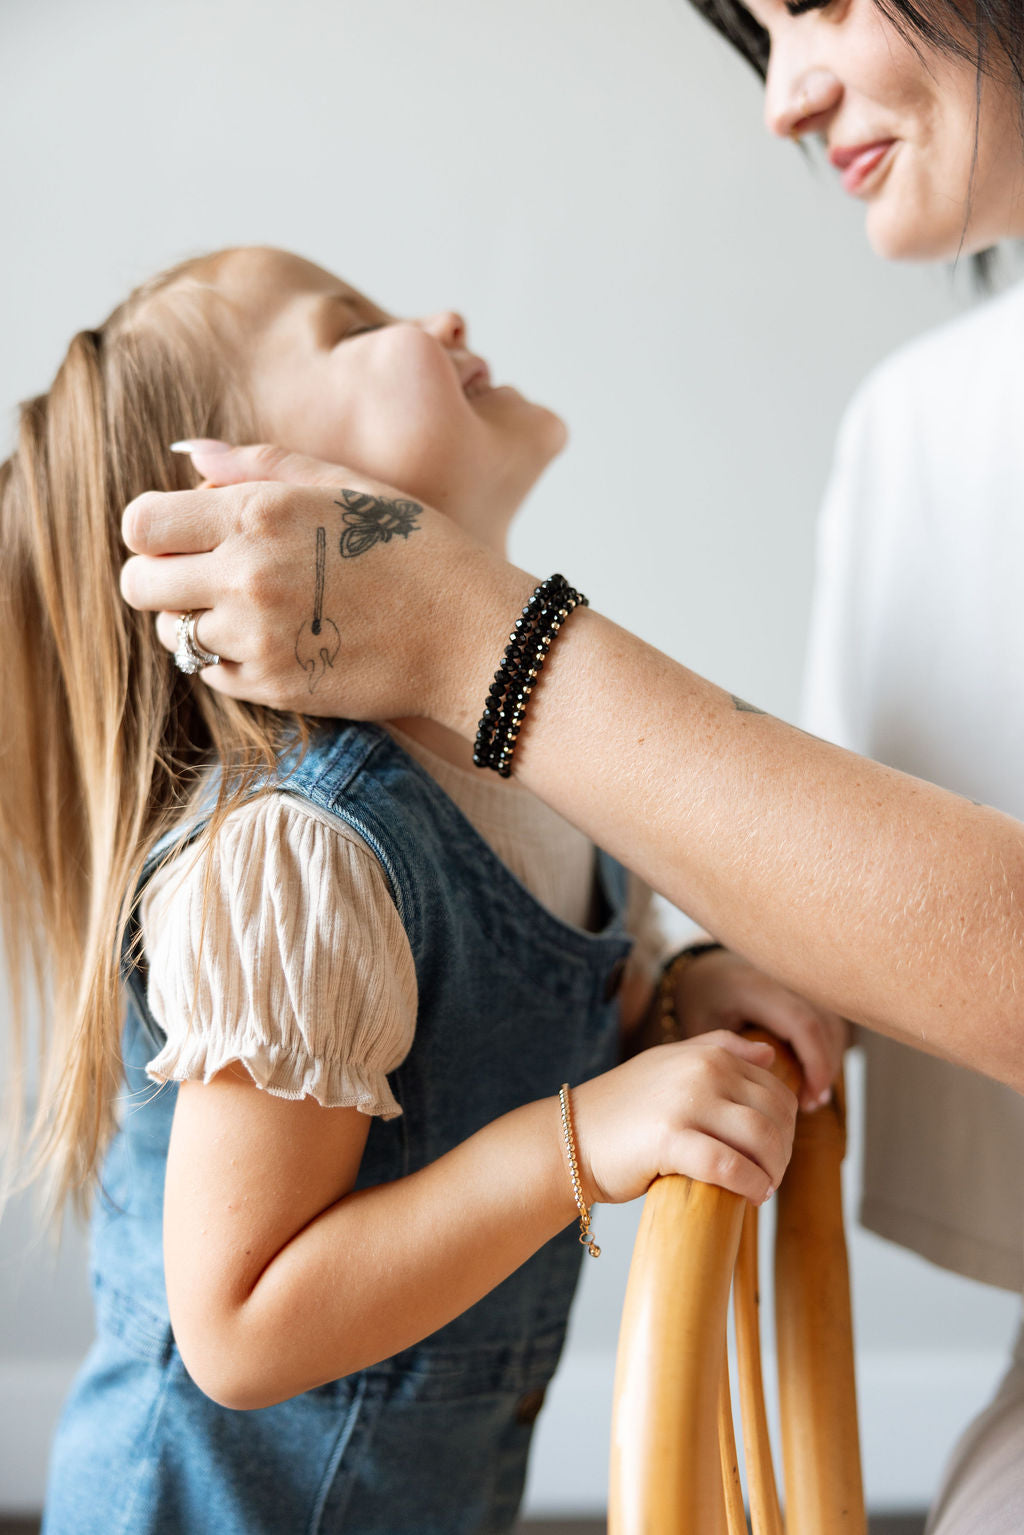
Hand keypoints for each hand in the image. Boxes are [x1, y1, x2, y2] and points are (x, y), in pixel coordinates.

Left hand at [119, 441, 524, 720]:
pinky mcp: (273, 687)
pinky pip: (211, 674)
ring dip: (196, 620)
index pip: (142, 522)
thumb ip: (260, 465)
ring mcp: (256, 638)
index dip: (153, 529)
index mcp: (258, 514)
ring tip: (249, 609)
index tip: (182, 534)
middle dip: (159, 577)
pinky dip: (227, 658)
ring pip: (173, 634)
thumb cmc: (417, 549)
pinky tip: (274, 639)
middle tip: (201, 576)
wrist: (471, 635)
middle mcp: (246, 576)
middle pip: (138, 583)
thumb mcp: (347, 486)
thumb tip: (188, 454)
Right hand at [572, 1031, 796, 1208]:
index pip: (775, 1090)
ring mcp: (686, 1102)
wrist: (571, 1138)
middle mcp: (702, 1070)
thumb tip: (769, 1052)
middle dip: (783, 1152)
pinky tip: (749, 1196)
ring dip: (773, 1171)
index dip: (786, 1128)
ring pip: (761, 1139)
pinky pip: (730, 1165)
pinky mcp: (669, 1139)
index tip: (773, 1154)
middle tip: (771, 1176)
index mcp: (708, 1054)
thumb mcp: (669, 1062)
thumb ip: (719, 1048)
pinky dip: (750, 1184)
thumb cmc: (623, 1109)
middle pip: (775, 1115)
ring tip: (763, 1188)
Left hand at [672, 947, 848, 1112]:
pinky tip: (811, 1076)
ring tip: (810, 1094)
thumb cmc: (702, 1000)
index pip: (803, 1024)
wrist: (708, 970)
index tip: (810, 1097)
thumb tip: (763, 1075)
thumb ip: (725, 1050)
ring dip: (828, 1060)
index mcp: (756, 988)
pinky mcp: (805, 992)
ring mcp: (798, 984)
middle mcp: (784, 980)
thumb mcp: (700, 1024)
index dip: (815, 1063)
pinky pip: (829, 1021)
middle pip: (825, 1025)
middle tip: (809, 1103)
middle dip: (824, 1068)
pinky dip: (827, 1049)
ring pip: (832, 1024)